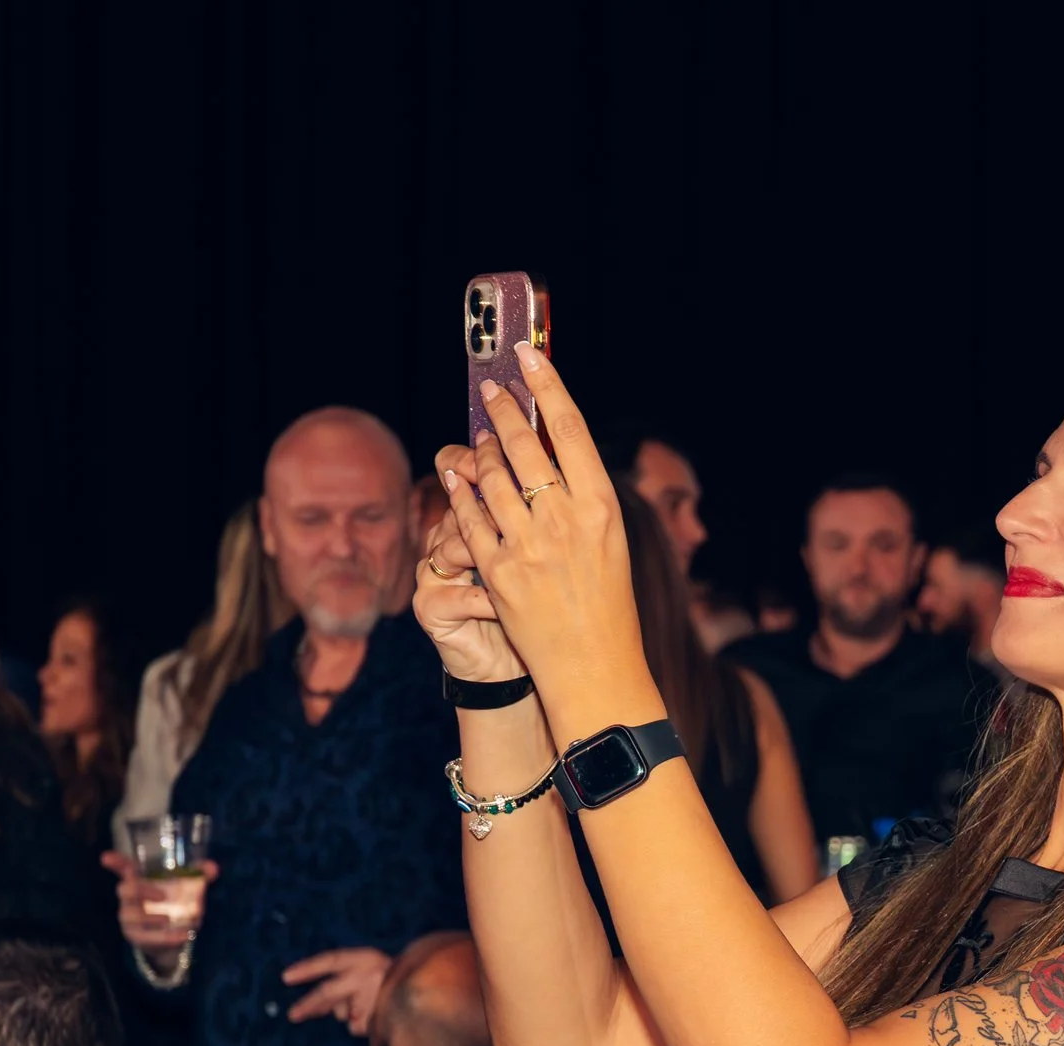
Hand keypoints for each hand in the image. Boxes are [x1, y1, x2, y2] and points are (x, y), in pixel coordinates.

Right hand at [105, 852, 215, 950]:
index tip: (106, 857)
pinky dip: (165, 937)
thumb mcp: (189, 888)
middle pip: (124, 890)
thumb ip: (200, 876)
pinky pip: (145, 938)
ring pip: (130, 916)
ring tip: (169, 919)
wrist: (173, 936)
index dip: (116, 862)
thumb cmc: (175, 903)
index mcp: (140, 881)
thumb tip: (212, 868)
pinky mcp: (136, 936)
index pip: (124, 868)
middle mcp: (130, 899)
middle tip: (163, 895)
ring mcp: (130, 918)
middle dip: (140, 891)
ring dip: (150, 918)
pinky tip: (183, 935)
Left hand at [284, 947, 393, 1036]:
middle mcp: (370, 974)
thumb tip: (315, 1008)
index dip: (308, 969)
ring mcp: (377, 996)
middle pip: (329, 990)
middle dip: (310, 1004)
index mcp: (364, 958)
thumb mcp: (365, 971)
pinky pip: (358, 1027)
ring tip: (370, 1006)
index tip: (285, 978)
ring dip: (349, 1015)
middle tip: (292, 1015)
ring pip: (344, 1014)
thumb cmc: (389, 977)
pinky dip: (362, 1025)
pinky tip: (377, 1016)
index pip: (330, 960)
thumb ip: (342, 986)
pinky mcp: (382, 1017)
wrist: (426, 987)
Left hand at [436, 344, 649, 709]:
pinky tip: (454, 478)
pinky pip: (469, 518)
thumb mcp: (609, 544)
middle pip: (525, 445)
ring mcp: (529, 546)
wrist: (596, 671)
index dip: (547, 386)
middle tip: (491, 390)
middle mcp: (566, 521)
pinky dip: (459, 493)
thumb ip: (582, 500)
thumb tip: (553, 453)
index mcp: (602, 508)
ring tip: (477, 437)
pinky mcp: (498, 573)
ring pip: (491, 478)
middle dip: (503, 410)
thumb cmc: (609, 608)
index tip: (529, 356)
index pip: (570, 430)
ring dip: (480, 450)